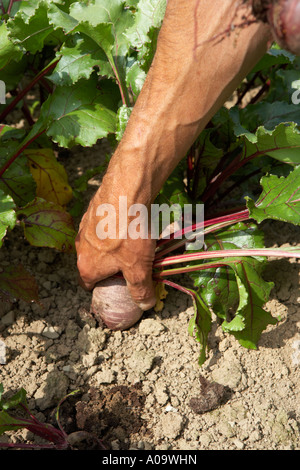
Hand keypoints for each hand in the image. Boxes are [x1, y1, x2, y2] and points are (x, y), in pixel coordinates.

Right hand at [75, 180, 156, 310]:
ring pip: (98, 243)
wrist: (125, 191)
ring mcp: (84, 226)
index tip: (118, 286)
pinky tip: (130, 222)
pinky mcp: (92, 209)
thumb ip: (140, 289)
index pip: (87, 285)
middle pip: (93, 263)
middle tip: (130, 264)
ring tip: (133, 242)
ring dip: (112, 245)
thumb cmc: (129, 233)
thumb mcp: (139, 268)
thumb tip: (144, 304)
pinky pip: (103, 225)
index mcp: (86, 266)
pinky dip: (114, 227)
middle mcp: (80, 247)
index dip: (103, 288)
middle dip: (110, 266)